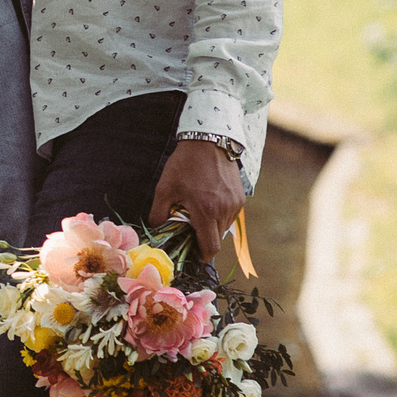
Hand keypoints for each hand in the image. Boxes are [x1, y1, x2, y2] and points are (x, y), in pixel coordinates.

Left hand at [150, 139, 244, 258]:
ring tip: (198, 212)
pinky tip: (208, 203)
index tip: (192, 254)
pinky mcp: (240, 197)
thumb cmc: (184, 164)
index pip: (210, 247)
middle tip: (189, 229)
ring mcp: (235, 204)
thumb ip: (158, 213)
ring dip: (212, 227)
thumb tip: (156, 230)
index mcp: (206, 211)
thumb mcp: (164, 188)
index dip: (201, 255)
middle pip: (217, 239)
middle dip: (203, 239)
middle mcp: (225, 210)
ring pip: (224, 228)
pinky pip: (230, 216)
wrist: (208, 141)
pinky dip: (219, 216)